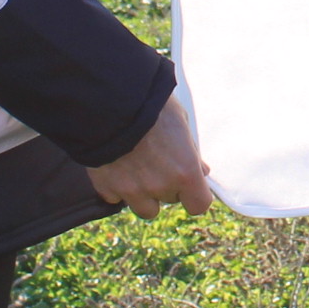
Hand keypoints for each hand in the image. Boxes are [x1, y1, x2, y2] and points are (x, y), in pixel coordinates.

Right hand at [90, 95, 216, 217]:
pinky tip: (115, 166)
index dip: (195, 195)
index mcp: (185, 172)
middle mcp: (160, 186)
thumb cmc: (152, 104)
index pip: (199, 205)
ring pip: (145, 209)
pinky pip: (116, 198)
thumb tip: (201, 171)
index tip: (189, 185)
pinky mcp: (107, 188)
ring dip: (145, 195)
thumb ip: (190, 151)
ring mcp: (132, 190)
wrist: (109, 98)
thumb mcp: (180, 122)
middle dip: (167, 186)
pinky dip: (117, 188)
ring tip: (138, 169)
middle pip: (170, 200)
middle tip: (158, 161)